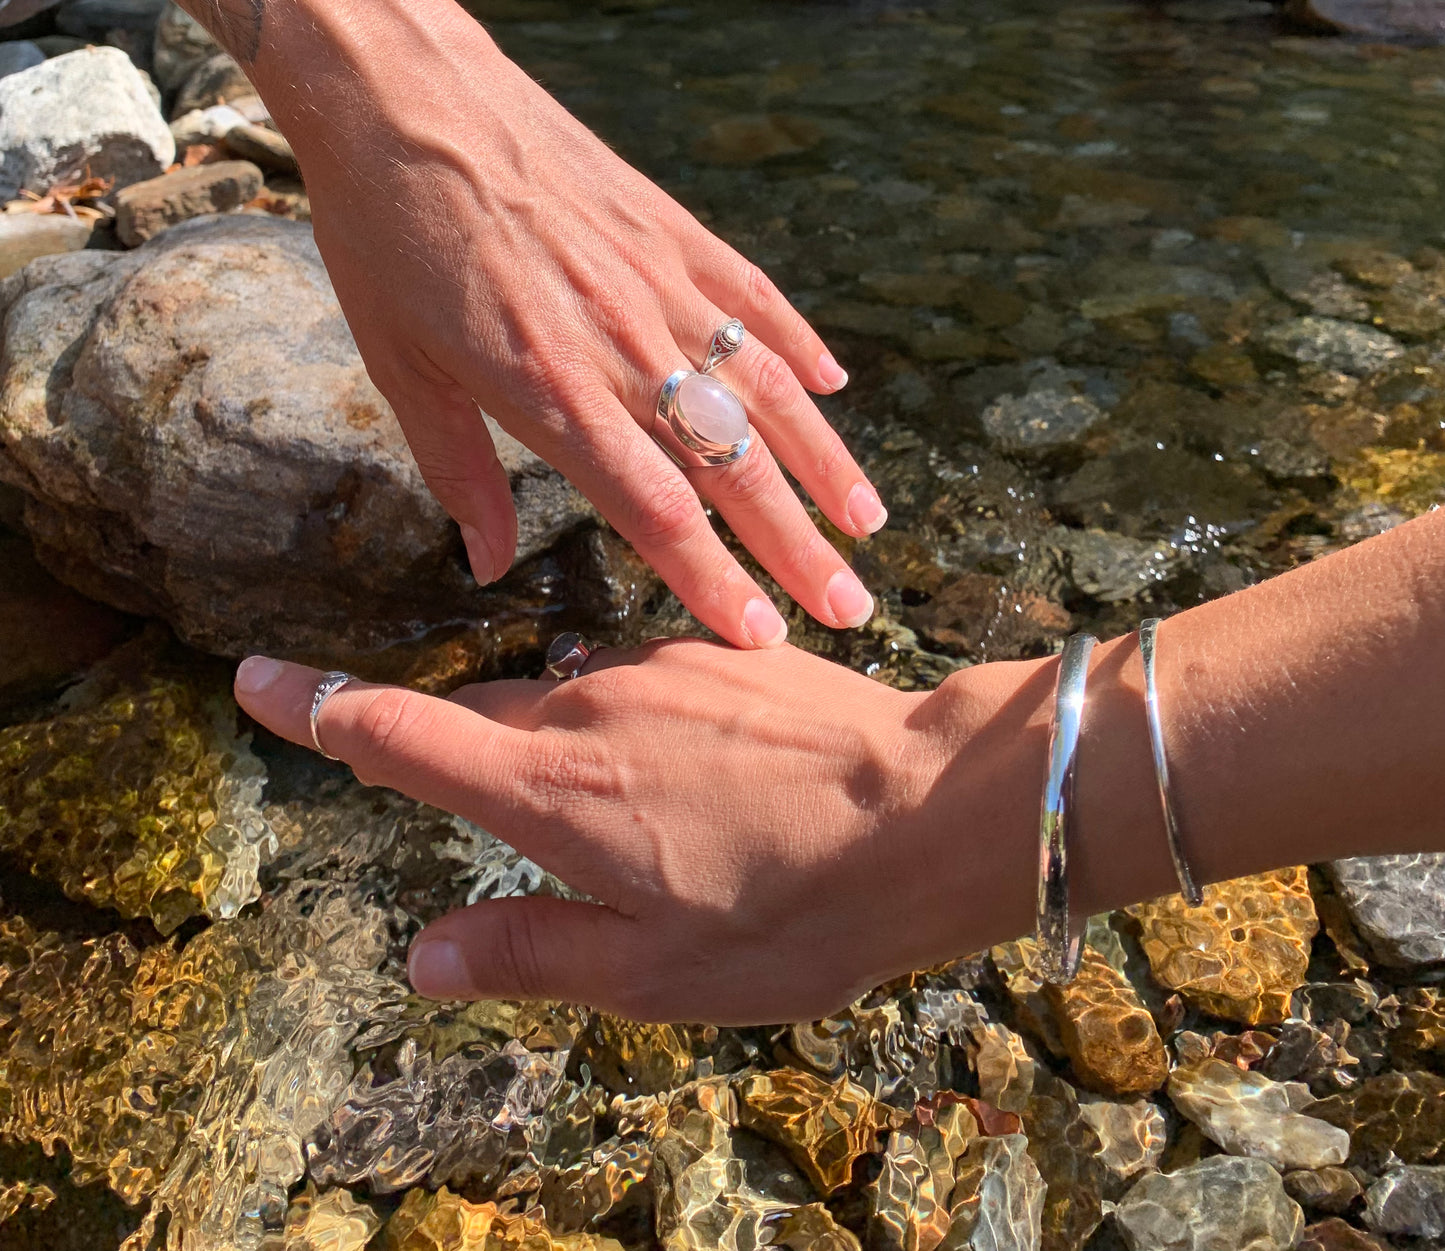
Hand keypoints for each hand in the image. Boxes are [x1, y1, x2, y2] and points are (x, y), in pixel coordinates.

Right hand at [232, 643, 1044, 1024]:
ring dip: (569, 755)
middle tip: (500, 813)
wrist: (933, 811)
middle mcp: (585, 708)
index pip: (396, 735)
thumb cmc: (793, 911)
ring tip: (642, 826)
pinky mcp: (717, 653)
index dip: (317, 709)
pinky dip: (639, 732)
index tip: (255, 677)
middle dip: (460, 757)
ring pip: (568, 706)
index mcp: (548, 790)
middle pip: (480, 723)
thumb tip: (423, 956)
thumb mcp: (651, 973)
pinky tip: (705, 781)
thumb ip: (526, 954)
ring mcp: (655, 667)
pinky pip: (642, 688)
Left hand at [256, 0, 885, 648]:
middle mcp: (624, 345)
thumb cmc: (386, 233)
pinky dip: (800, 344)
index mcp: (552, 391)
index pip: (657, 510)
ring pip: (764, 389)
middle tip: (848, 608)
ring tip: (866, 522)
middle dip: (796, 548)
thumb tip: (487, 567)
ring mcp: (659, 282)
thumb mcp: (400, 368)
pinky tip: (835, 386)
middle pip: (732, 467)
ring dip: (823, 462)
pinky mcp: (672, 229)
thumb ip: (460, 474)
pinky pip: (753, 297)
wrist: (402, 88)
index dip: (714, 579)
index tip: (758, 633)